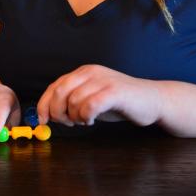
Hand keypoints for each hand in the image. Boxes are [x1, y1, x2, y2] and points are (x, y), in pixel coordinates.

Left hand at [37, 65, 162, 126]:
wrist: (153, 100)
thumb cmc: (121, 102)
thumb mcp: (91, 99)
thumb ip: (72, 103)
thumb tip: (50, 114)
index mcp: (83, 73)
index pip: (55, 86)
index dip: (44, 104)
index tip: (42, 121)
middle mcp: (90, 72)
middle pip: (60, 92)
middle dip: (57, 112)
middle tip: (67, 123)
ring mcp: (103, 80)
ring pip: (74, 100)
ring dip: (75, 116)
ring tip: (85, 120)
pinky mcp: (114, 92)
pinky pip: (90, 105)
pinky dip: (86, 116)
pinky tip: (92, 120)